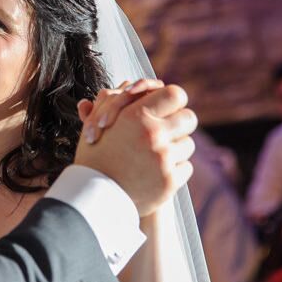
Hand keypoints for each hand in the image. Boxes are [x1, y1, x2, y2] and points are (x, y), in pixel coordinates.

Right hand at [74, 83, 196, 216]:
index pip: (175, 94)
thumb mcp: (96, 124)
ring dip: (176, 148)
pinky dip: (175, 170)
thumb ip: (114, 102)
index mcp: (135, 115)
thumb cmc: (93, 157)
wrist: (92, 197)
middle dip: (180, 124)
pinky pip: (186, 167)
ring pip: (188, 144)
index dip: (173, 100)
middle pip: (188, 118)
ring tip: (159, 155)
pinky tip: (158, 172)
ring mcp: (163, 159)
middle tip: (170, 130)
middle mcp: (152, 134)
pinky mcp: (169, 182)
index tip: (168, 108)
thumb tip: (127, 84)